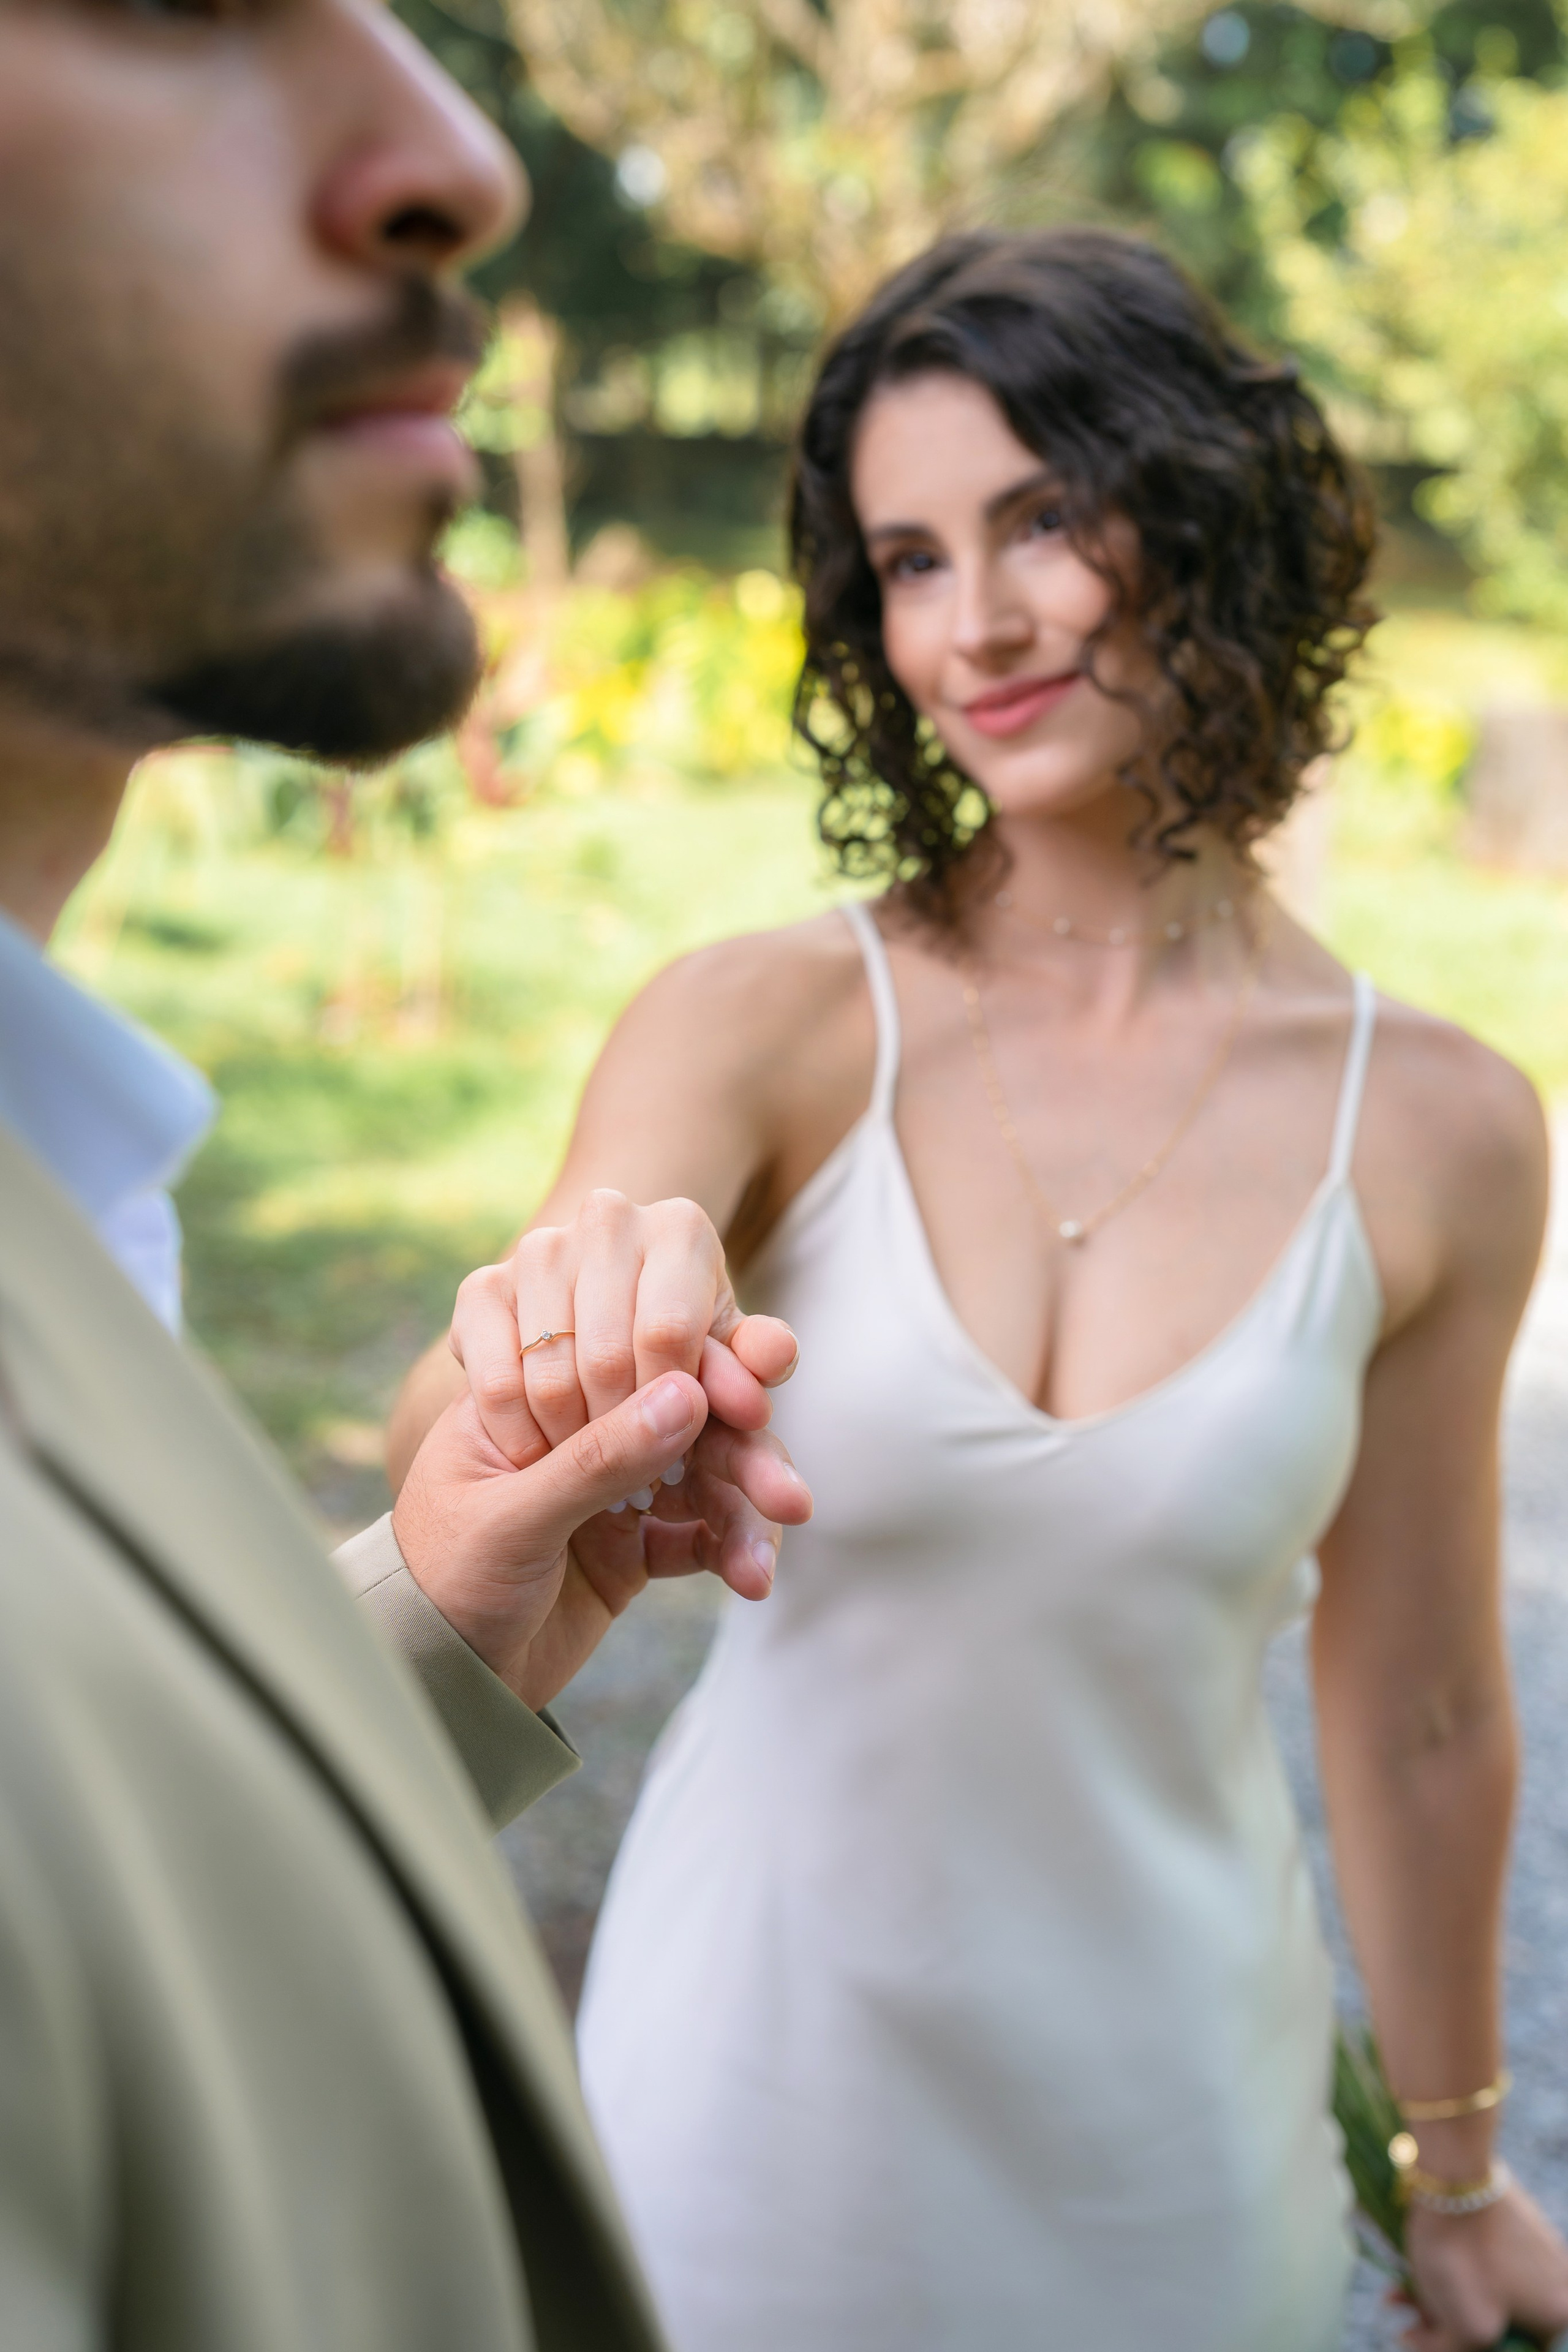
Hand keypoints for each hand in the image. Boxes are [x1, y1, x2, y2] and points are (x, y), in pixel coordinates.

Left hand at [392, 1371, 811, 1711]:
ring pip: (701, 1478)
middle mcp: (576, 1433)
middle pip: (681, 1419)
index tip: (753, 1401)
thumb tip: (689, 1393)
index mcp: (532, 1396)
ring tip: (767, 1556)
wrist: (430, 1688)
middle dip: (742, 1456)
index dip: (703, 1375)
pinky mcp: (628, 1550)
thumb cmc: (440, 1585)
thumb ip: (598, 1458)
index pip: (630, 1360)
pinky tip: (751, 1577)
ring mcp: (606, 1491)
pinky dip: (728, 1551)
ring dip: (745, 1511)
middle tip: (787, 1495)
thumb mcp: (512, 1518)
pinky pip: (696, 1536)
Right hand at [449, 1189, 797, 1466]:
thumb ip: (750, 1399)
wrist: (594, 1363)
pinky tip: (542, 1458)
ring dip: (571, 1445)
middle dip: (623, 1435)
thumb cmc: (682, 1379)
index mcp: (682, 1228)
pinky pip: (494, 1380)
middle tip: (635, 1477)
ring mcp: (537, 1248)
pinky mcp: (479, 1288)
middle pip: (607, 1356)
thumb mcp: (724, 1396)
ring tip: (595, 1471)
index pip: (670, 1332)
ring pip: (550, 1374)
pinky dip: (519, 1436)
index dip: (673, 1408)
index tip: (680, 1451)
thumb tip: (767, 1378)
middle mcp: (608, 1217)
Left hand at [1399, 2181, 1567, 2348]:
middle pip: (1495, 2320)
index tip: (1436, 2338)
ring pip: (1480, 2286)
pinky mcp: (1507, 2218)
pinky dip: (1445, 2268)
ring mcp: (1534, 2245)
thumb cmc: (1462, 2254)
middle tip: (1408, 2319)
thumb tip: (1426, 2345)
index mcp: (1559, 2311)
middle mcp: (1557, 2279)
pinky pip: (1478, 2257)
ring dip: (1437, 2298)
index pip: (1517, 2350)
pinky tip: (1407, 2273)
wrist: (1452, 2170)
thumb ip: (1456, 2351)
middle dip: (1447, 2323)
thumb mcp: (1466, 2325)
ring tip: (1396, 2294)